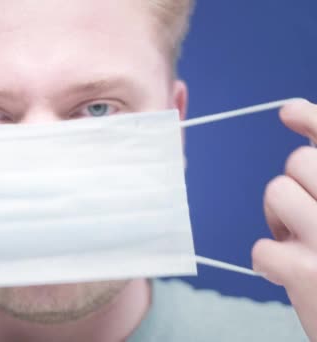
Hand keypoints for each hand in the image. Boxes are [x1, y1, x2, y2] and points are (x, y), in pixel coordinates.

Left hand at [252, 99, 316, 338]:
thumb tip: (289, 108)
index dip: (310, 118)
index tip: (287, 112)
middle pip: (299, 162)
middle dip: (294, 186)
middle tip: (305, 217)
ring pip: (277, 193)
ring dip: (280, 220)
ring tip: (301, 245)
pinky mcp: (310, 273)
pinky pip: (262, 247)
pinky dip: (269, 263)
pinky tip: (290, 277)